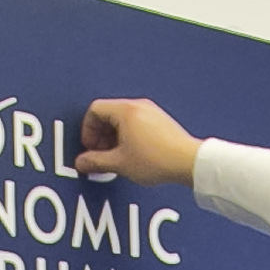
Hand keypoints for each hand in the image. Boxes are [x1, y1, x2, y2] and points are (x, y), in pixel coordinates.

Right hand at [75, 96, 199, 189]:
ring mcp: (151, 112)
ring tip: (116, 157)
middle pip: (108, 113)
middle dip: (99, 135)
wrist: (189, 162)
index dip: (87, 130)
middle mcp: (138, 106)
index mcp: (126, 111)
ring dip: (113, 136)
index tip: (90, 147)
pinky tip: (132, 154)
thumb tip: (81, 162)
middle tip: (100, 154)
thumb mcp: (120, 163)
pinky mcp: (160, 121)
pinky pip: (135, 122)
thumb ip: (96, 162)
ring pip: (122, 119)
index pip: (95, 110)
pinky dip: (127, 136)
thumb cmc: (157, 160)